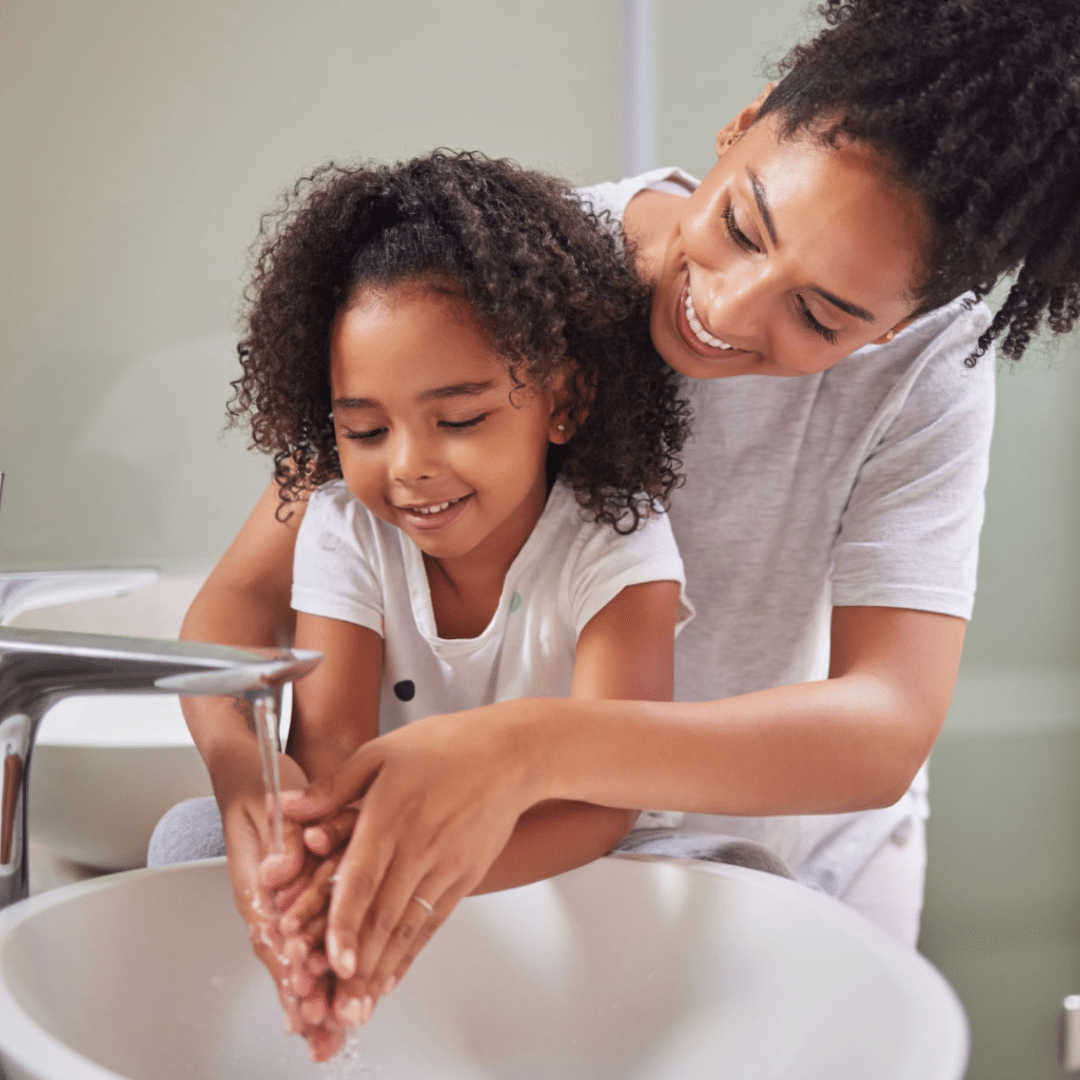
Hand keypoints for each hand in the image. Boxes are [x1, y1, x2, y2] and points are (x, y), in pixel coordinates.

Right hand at [222, 759, 344, 1060]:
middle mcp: (265, 896)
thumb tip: (280, 872)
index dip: (288, 963)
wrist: (254, 767)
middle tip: (321, 1032)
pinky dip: (318, 970)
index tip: (306, 990)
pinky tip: (330, 997)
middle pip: (281, 956)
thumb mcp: (270, 802)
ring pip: (293, 955)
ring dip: (310, 994)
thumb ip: (280, 840)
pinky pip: (305, 939)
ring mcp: (279, 898)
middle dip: (301, 996)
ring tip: (328, 1032)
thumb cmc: (262, 781)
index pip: (271, 931)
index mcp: (256, 878)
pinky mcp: (295, 893)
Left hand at [278, 702, 538, 1008]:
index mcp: (390, 814)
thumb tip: (288, 807)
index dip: (345, 921)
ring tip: (359, 1006)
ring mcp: (444, 865)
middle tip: (336, 1003)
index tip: (331, 958)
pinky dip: (410, 954)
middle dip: (358, 964)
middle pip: (384, 914)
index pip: (363, 878)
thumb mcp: (381, 752)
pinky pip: (433, 922)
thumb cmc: (445, 746)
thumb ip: (333, 787)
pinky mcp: (464, 876)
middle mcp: (418, 846)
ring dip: (382, 969)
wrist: (510, 754)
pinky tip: (391, 978)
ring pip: (408, 926)